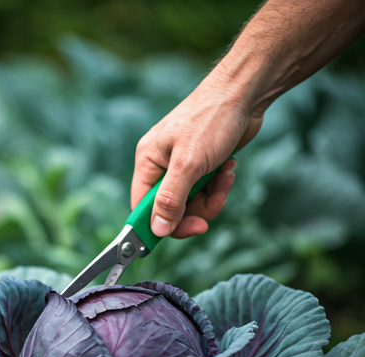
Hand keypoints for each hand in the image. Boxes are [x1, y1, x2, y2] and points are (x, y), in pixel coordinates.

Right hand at [131, 71, 262, 238]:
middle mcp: (161, 167)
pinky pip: (206, 193)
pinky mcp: (201, 167)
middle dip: (192, 213)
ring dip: (210, 198)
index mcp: (148, 162)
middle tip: (209, 211)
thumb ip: (171, 199)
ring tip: (224, 177)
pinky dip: (219, 187)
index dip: (156, 225)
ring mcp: (182, 168)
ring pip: (191, 204)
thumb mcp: (188, 164)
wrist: (244, 93)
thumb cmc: (211, 119)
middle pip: (169, 210)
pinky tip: (228, 170)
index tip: (177, 233)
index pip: (142, 207)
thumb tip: (157, 230)